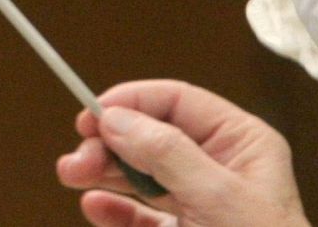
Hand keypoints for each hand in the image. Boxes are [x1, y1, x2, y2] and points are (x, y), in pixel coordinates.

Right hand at [57, 80, 308, 226]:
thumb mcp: (219, 198)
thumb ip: (169, 155)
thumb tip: (122, 119)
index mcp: (244, 143)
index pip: (183, 103)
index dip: (136, 102)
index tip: (95, 112)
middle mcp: (222, 168)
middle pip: (156, 139)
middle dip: (113, 142)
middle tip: (79, 155)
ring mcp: (202, 204)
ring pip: (144, 176)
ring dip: (106, 173)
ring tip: (72, 173)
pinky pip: (143, 217)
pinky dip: (116, 210)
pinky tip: (95, 206)